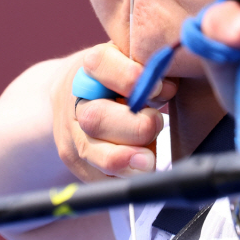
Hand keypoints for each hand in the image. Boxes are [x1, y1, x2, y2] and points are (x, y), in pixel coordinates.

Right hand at [51, 44, 177, 180]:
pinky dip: (122, 176)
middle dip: (133, 127)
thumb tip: (167, 88)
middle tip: (156, 124)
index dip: (130, 78)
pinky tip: (138, 171)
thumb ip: (152, 70)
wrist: (76, 94)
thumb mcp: (135, 61)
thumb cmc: (120, 75)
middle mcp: (76, 100)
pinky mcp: (75, 161)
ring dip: (125, 160)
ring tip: (148, 161)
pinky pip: (98, 178)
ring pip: (92, 153)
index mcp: (91, 66)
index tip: (157, 88)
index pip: (100, 63)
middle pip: (96, 118)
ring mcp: (71, 133)